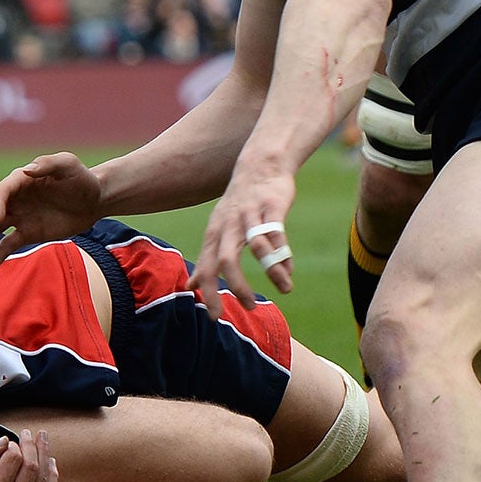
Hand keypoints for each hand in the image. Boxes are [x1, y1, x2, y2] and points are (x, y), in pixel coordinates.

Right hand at [0, 152, 102, 262]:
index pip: (2, 191)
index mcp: (22, 180)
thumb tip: (26, 170)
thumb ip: (48, 164)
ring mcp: (21, 216)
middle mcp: (16, 198)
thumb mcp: (68, 164)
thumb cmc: (81, 178)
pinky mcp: (28, 233)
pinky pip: (9, 243)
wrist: (94, 201)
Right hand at [0, 431, 57, 481]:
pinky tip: (51, 465)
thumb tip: (3, 441)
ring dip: (45, 457)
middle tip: (31, 434)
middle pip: (32, 466)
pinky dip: (52, 478)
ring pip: (43, 479)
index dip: (13, 446)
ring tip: (43, 443)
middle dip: (33, 445)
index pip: (13, 458)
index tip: (8, 444)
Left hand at [192, 162, 296, 314]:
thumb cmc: (238, 205)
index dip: (208, 292)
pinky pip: (278, 233)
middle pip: (226, 260)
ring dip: (272, 271)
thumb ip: (205, 260)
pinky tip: (290, 268)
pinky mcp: (272, 206)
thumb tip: (190, 286)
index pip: (206, 267)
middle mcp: (229, 225)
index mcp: (215, 234)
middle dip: (236, 286)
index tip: (215, 316)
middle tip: (250, 307)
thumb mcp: (216, 230)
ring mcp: (250, 215)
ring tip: (286, 289)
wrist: (260, 165)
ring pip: (257, 247)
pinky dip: (285, 253)